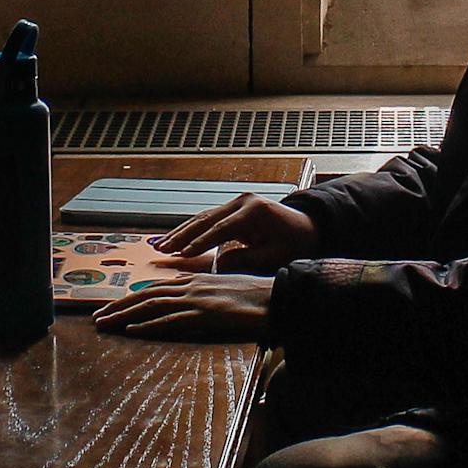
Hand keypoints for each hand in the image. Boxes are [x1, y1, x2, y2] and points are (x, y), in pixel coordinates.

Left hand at [94, 275, 275, 341]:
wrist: (278, 298)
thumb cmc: (256, 298)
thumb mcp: (225, 292)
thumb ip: (205, 295)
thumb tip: (190, 302)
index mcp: (196, 280)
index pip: (156, 288)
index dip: (132, 297)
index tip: (114, 307)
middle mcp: (192, 286)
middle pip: (146, 294)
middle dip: (119, 306)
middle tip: (97, 317)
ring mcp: (197, 299)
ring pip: (151, 305)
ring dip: (124, 315)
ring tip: (104, 324)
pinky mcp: (205, 314)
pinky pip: (170, 320)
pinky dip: (148, 325)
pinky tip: (131, 330)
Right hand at [151, 195, 319, 272]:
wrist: (307, 227)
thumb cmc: (295, 243)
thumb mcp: (273, 256)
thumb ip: (245, 260)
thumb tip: (217, 266)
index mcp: (254, 211)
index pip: (221, 229)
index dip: (200, 243)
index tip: (183, 254)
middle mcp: (243, 201)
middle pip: (206, 219)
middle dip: (182, 235)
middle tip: (162, 249)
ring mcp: (237, 202)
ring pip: (203, 217)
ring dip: (181, 231)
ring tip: (160, 245)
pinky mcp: (234, 208)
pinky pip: (208, 219)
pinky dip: (191, 230)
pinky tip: (175, 239)